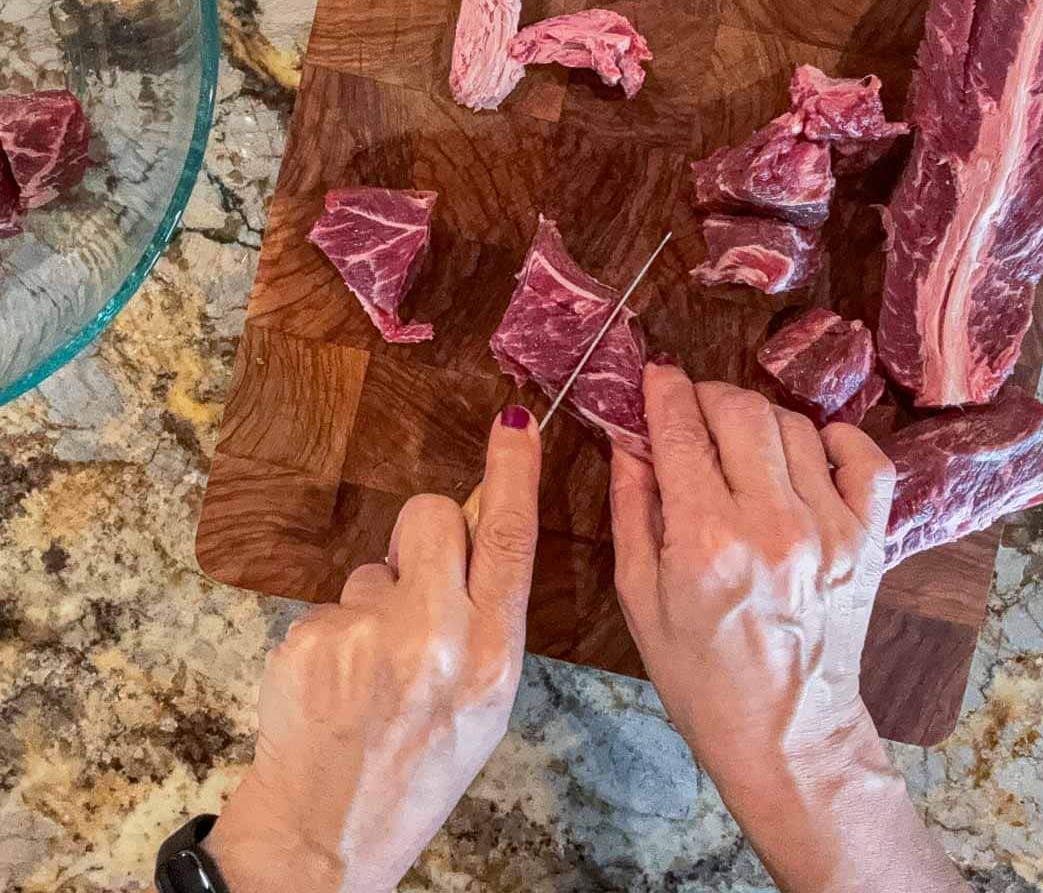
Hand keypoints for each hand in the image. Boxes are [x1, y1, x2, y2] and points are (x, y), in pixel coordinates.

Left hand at [206, 406, 540, 892]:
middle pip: (433, 515)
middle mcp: (434, 639)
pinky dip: (339, 630)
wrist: (326, 835)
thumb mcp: (488, 700)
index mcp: (492, 658)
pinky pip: (335, 602)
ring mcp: (366, 637)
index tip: (515, 424)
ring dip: (379, 597)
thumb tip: (482, 532)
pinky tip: (338, 682)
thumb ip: (491, 615)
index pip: (512, 540)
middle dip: (427, 530)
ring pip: (377, 564)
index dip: (515, 473)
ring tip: (372, 668)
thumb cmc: (422, 767)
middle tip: (418, 578)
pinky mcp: (310, 638)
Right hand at [610, 362, 966, 892]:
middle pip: (740, 411)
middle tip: (690, 408)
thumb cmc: (698, 676)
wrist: (786, 736)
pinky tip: (809, 447)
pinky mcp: (868, 540)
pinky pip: (865, 459)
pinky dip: (837, 439)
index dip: (663, 390)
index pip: (681, 431)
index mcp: (705, 540)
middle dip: (706, 395)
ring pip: (794, 425)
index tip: (656, 374)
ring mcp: (829, 529)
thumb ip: (632, 508)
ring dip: (758, 419)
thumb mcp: (639, 597)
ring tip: (738, 440)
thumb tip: (629, 439)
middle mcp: (771, 523)